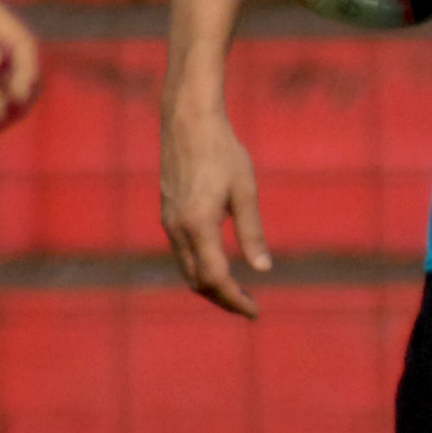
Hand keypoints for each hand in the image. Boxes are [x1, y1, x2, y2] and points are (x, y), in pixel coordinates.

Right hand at [161, 103, 270, 318]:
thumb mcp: (245, 190)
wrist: (188, 121)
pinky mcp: (168, 213)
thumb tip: (263, 269)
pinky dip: (200, 268)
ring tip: (238, 291)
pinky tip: (220, 264)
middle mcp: (178, 228)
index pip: (215, 278)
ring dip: (211, 286)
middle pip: (197, 281)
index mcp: (198, 225)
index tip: (255, 312)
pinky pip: (182, 253)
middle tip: (250, 306)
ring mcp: (169, 221)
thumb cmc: (222, 151)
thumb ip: (252, 232)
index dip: (235, 300)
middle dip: (223, 299)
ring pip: (187, 269)